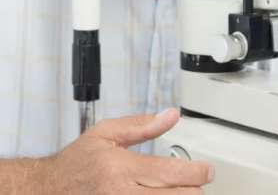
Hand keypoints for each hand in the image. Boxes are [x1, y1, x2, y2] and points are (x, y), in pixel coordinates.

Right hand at [42, 109, 212, 193]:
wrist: (45, 191)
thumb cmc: (75, 164)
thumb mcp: (105, 134)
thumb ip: (141, 126)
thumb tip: (171, 115)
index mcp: (121, 170)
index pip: (169, 174)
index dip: (196, 173)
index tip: (207, 171)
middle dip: (193, 192)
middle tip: (199, 184)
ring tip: (184, 192)